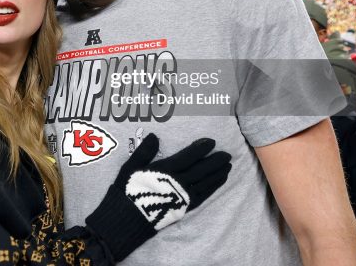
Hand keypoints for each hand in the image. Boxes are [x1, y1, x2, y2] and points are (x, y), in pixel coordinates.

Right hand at [86, 134, 231, 260]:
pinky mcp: (184, 207)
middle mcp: (177, 182)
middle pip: (201, 170)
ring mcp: (182, 196)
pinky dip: (213, 188)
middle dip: (215, 161)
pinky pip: (203, 196)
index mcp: (165, 170)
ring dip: (218, 174)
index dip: (201, 149)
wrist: (127, 218)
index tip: (212, 141)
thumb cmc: (128, 190)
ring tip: (228, 166)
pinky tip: (219, 182)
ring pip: (205, 183)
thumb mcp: (130, 167)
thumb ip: (144, 152)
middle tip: (227, 154)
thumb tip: (154, 135)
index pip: (188, 157)